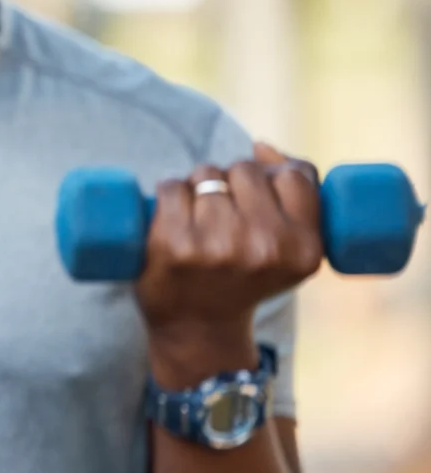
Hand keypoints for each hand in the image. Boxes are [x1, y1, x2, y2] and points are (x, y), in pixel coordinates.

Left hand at [135, 143, 321, 387]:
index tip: (258, 197)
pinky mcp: (173, 243)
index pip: (295, 176)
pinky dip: (169, 194)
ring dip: (198, 187)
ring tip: (199, 220)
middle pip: (245, 170)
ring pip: (206, 174)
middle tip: (224, 215)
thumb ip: (293, 195)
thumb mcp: (288, 247)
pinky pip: (171, 186)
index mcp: (304, 249)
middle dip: (232, 182)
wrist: (197, 328)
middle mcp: (265, 247)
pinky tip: (172, 220)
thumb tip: (262, 145)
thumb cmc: (244, 277)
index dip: (273, 176)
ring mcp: (217, 245)